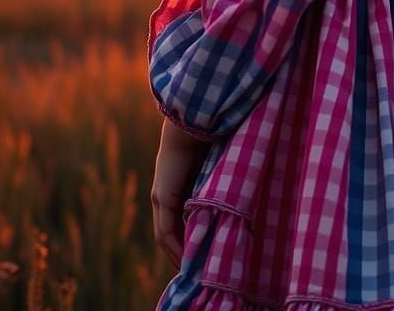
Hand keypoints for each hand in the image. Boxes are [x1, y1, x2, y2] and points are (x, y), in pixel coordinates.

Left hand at [151, 117, 212, 268]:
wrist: (192, 123)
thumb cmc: (206, 139)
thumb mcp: (212, 168)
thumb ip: (215, 183)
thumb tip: (233, 191)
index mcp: (172, 187)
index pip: (175, 222)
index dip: (185, 239)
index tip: (200, 253)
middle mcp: (161, 195)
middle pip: (166, 233)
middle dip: (180, 252)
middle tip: (195, 269)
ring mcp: (159, 197)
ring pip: (164, 236)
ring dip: (176, 253)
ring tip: (191, 269)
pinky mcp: (162, 197)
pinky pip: (165, 230)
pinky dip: (175, 245)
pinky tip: (186, 256)